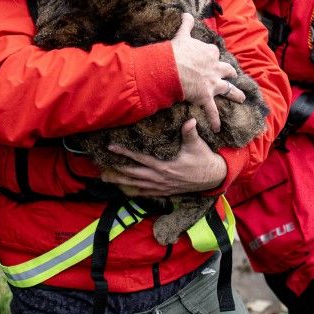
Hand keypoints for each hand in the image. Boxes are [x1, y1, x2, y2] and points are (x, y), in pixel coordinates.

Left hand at [99, 119, 227, 195]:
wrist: (212, 177)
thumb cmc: (203, 158)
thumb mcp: (197, 145)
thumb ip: (190, 133)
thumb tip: (189, 120)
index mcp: (165, 166)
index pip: (140, 158)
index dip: (125, 153)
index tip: (112, 148)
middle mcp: (160, 178)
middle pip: (133, 175)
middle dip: (116, 171)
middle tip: (100, 168)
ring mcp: (161, 186)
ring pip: (136, 185)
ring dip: (120, 182)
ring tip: (106, 179)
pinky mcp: (165, 191)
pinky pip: (145, 193)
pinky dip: (133, 191)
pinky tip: (124, 189)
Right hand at [170, 13, 244, 131]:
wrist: (171, 67)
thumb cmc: (176, 51)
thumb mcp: (182, 35)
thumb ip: (186, 24)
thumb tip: (185, 13)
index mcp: (210, 53)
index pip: (215, 53)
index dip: (213, 57)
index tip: (213, 59)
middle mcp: (215, 68)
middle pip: (227, 70)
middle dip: (231, 73)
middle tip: (234, 76)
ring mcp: (212, 83)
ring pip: (228, 90)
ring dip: (235, 94)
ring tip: (242, 98)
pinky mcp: (206, 97)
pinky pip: (212, 111)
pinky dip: (215, 119)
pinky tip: (218, 128)